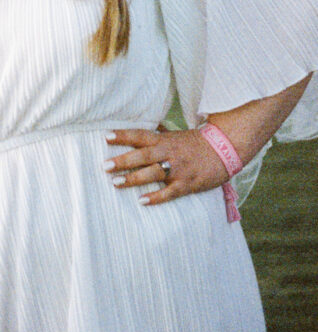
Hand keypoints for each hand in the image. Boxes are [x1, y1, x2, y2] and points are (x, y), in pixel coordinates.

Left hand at [104, 127, 228, 205]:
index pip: (140, 135)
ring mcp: (178, 169)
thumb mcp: (175, 135)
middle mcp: (169, 153)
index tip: (105, 136)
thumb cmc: (195, 143)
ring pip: (153, 174)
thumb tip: (139, 130)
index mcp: (164, 140)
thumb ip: (158, 134)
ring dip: (133, 179)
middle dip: (123, 160)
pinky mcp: (187, 184)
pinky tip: (142, 201)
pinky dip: (155, 197)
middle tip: (104, 166)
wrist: (225, 149)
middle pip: (142, 156)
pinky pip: (169, 192)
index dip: (123, 135)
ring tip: (115, 183)